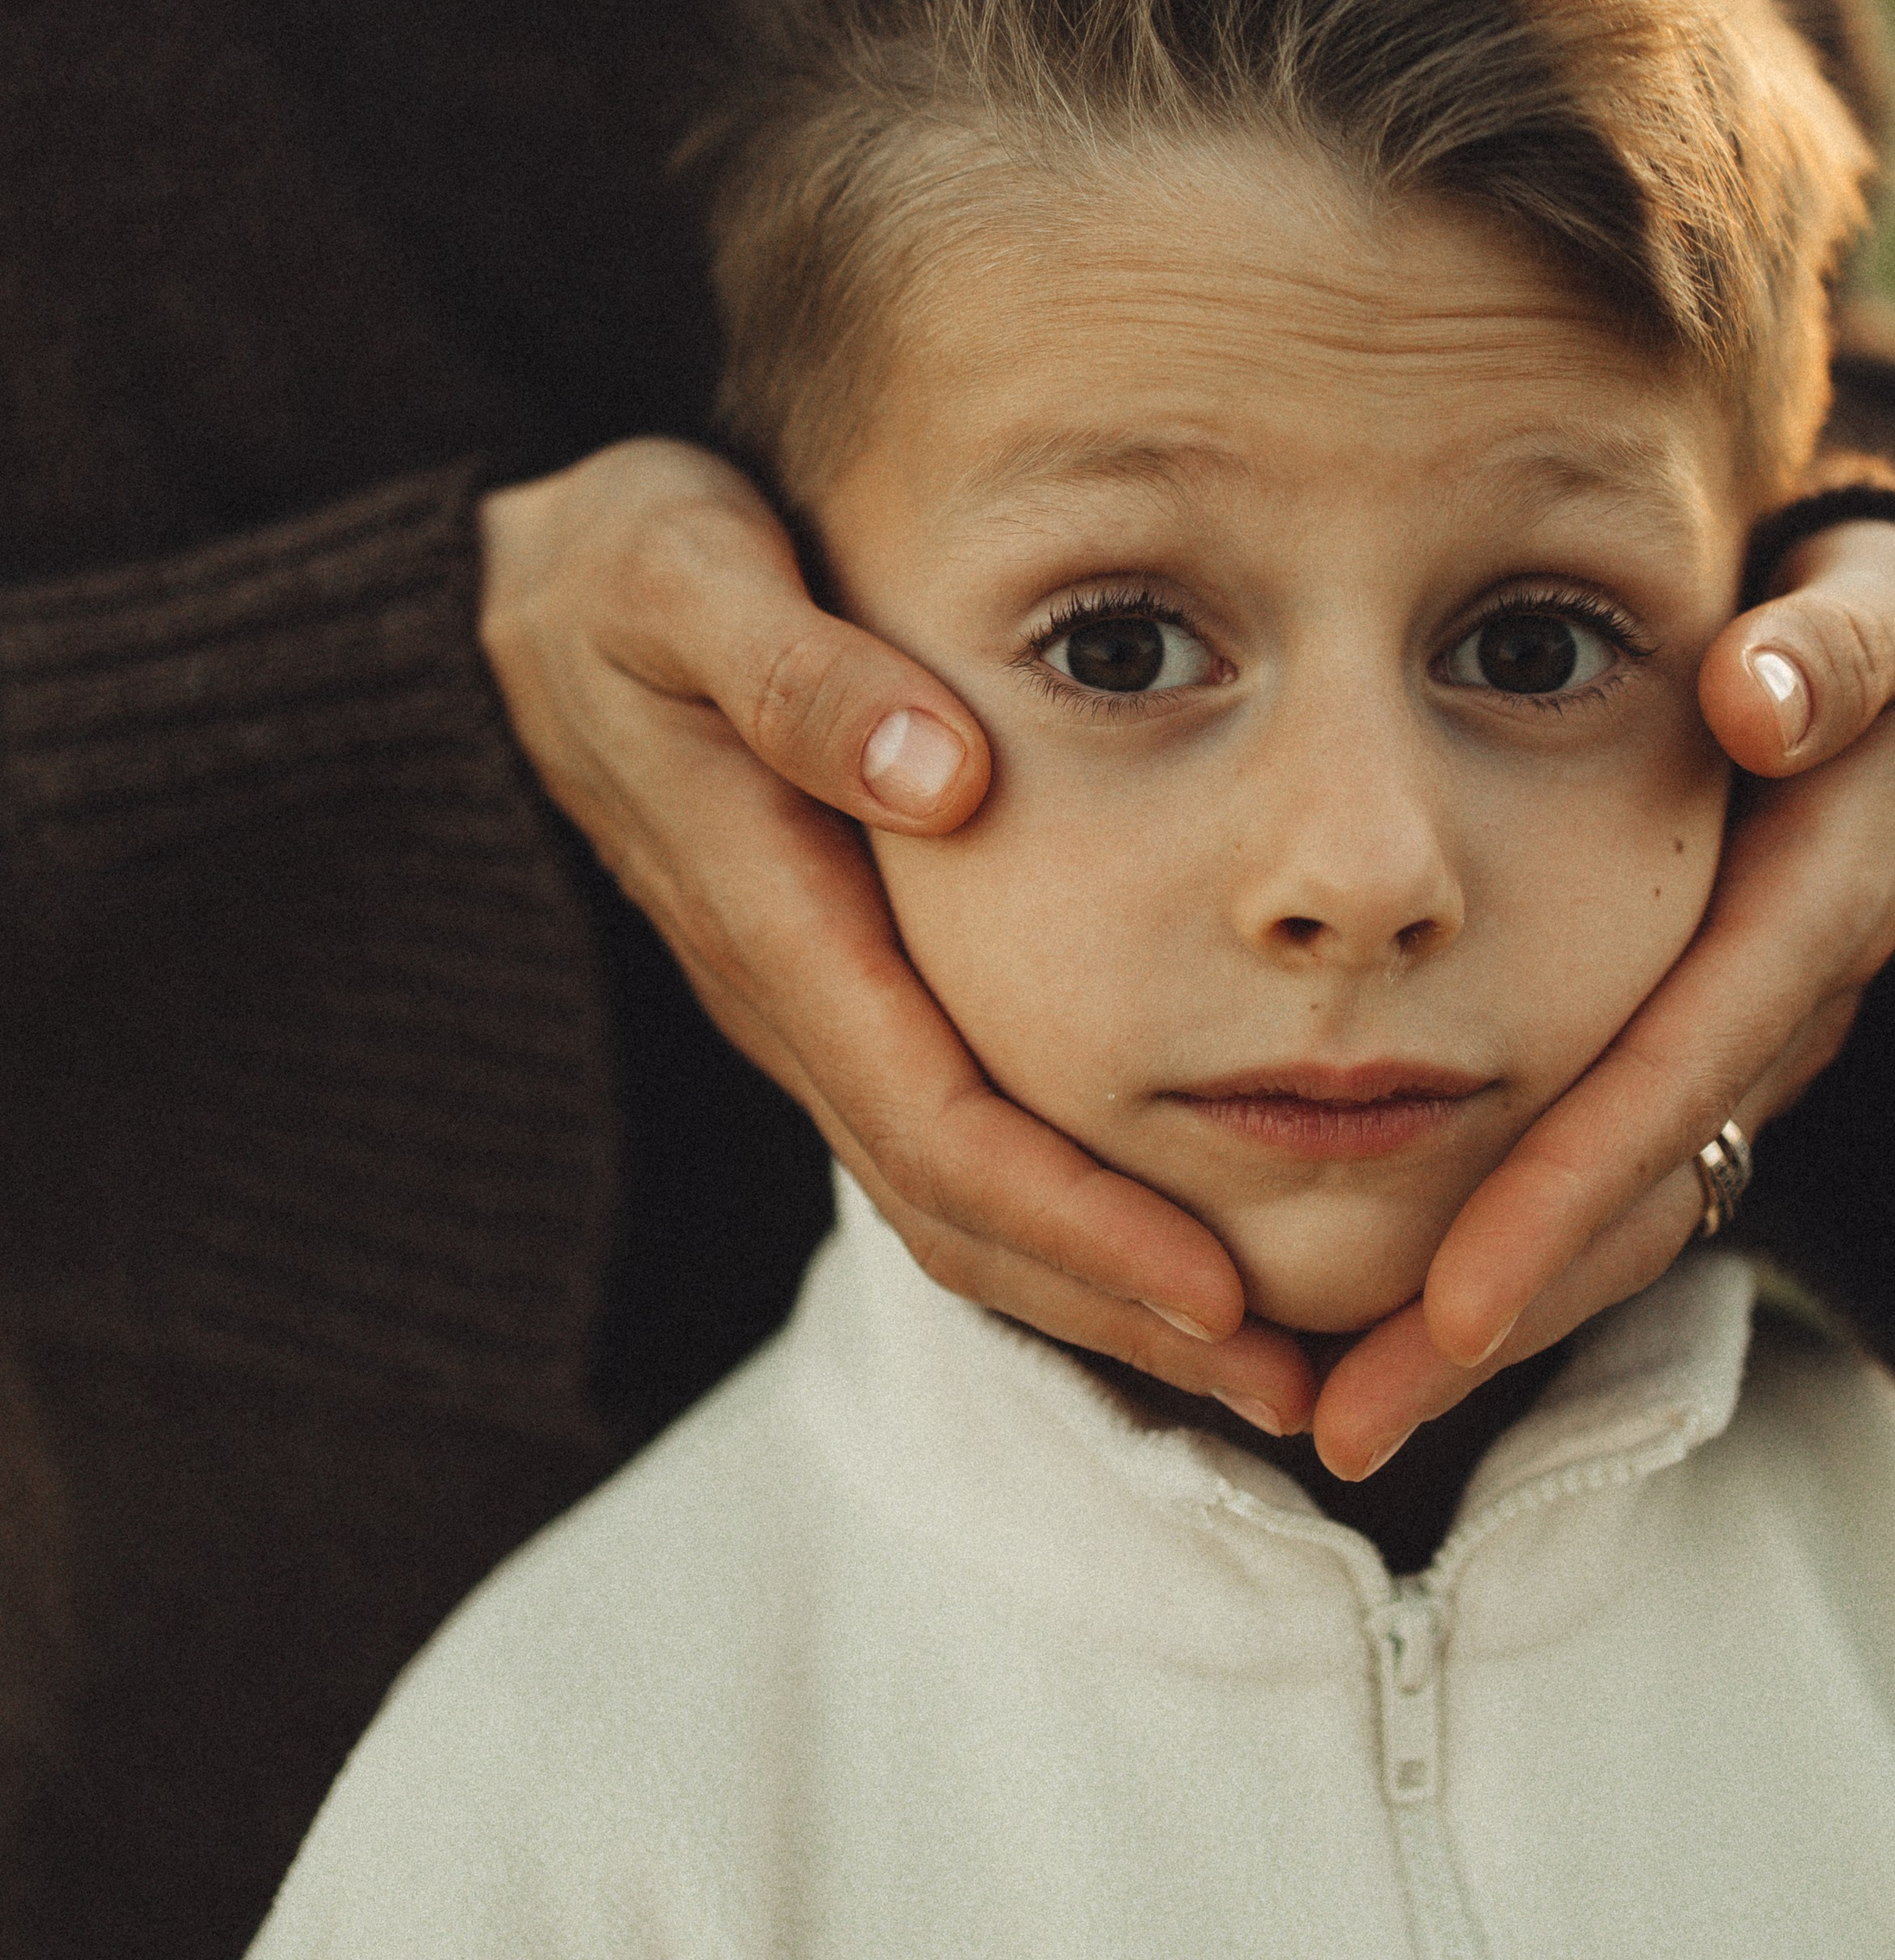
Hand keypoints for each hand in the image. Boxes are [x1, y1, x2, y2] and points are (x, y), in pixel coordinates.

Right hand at [477, 440, 1317, 1431]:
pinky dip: (1063, 1216)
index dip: (1078, 1221)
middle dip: (1120, 1309)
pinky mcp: (837, 994)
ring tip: (1273, 1359)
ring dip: (1104, 1294)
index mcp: (776, 918)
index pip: (938, 1122)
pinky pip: (951, 1142)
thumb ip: (798, 676)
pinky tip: (1174, 1236)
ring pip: (954, 1200)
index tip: (1219, 1290)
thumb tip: (934, 776)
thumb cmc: (632, 573)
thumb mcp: (691, 576)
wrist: (528, 604)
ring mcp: (811, 1011)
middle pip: (956, 1209)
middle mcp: (792, 1002)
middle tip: (1300, 1386)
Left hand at [1306, 520, 1894, 1480]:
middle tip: (1343, 1416)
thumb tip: (1764, 701)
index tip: (1447, 1298)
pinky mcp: (1692, 1061)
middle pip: (1641, 1188)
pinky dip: (1503, 1259)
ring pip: (1623, 1217)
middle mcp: (1781, 1007)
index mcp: (1816, 902)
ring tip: (1331, 1411)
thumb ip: (1836, 648)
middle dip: (1501, 1310)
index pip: (1679, 1065)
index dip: (1570, 1181)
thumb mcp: (1879, 604)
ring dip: (1486, 1321)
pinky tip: (1378, 1327)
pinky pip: (1605, 1185)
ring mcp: (1740, 1048)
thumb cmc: (1859, 617)